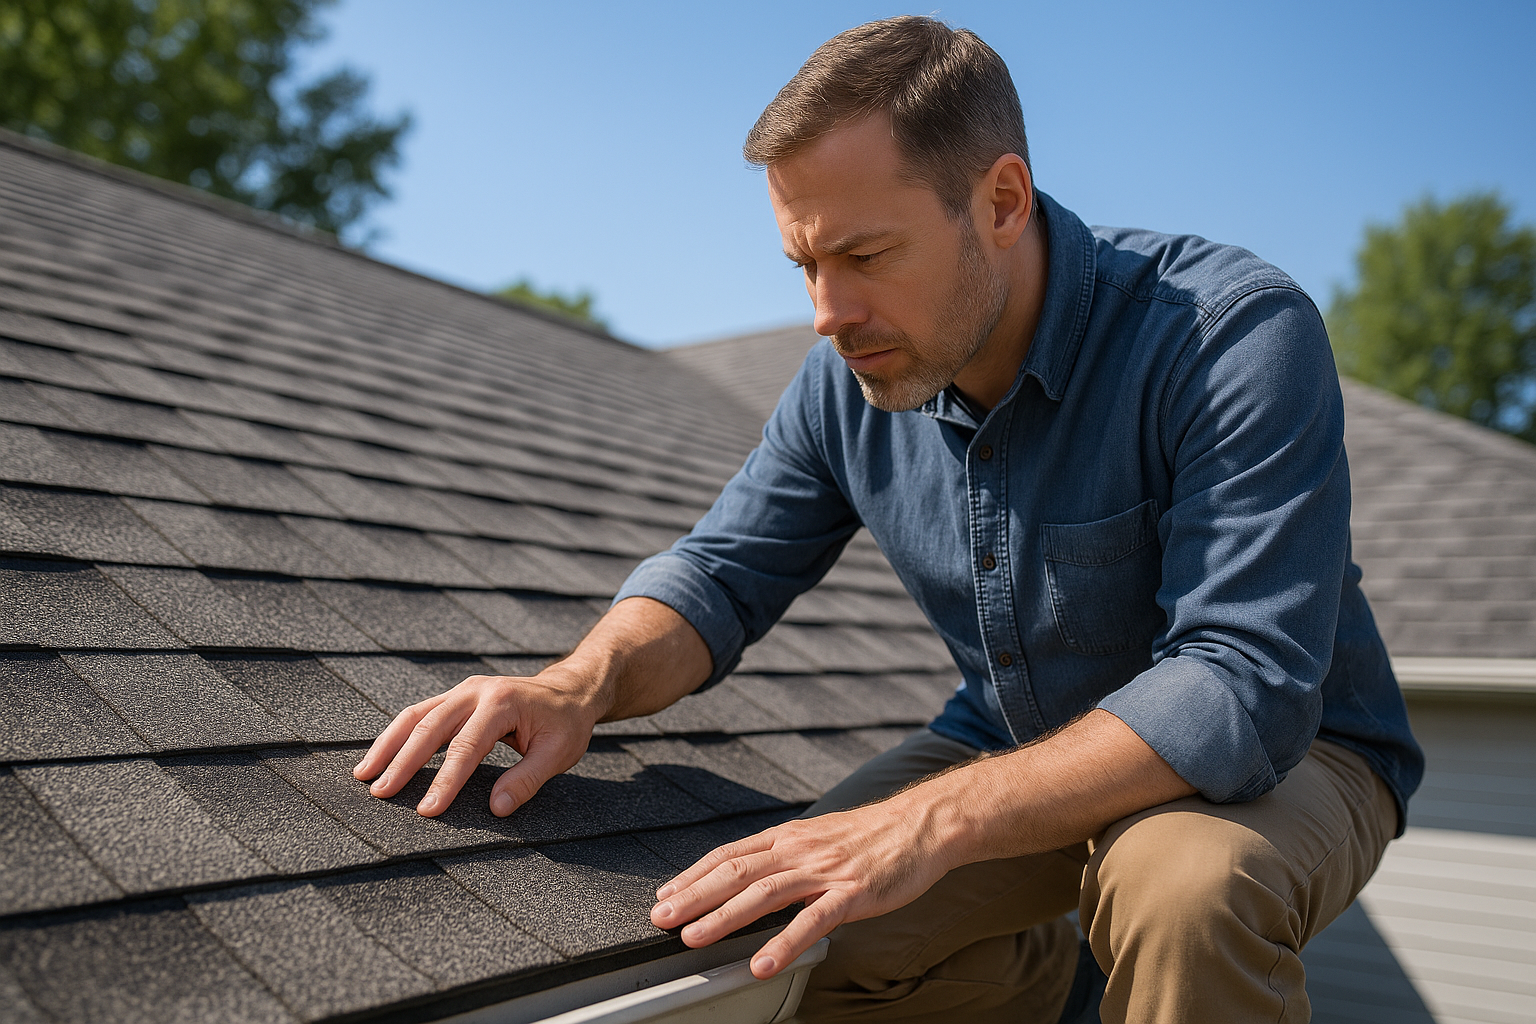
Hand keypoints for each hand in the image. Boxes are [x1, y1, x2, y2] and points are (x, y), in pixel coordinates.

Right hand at [352, 666, 600, 816]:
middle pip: (431, 727)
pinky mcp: (456, 697)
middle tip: (380, 794)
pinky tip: (381, 757)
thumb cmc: (566, 723)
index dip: (445, 780)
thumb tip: (496, 809)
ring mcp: (463, 691)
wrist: (570, 689)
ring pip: (416, 716)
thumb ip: (527, 780)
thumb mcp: (559, 753)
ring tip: (364, 775)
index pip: (467, 747)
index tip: (427, 810)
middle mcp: (477, 692)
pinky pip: (421, 714)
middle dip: (403, 762)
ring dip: (389, 745)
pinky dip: (398, 735)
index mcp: (502, 703)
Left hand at [649, 792, 952, 978]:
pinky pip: (811, 921)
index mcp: (788, 837)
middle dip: (693, 895)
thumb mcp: (819, 837)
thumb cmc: (871, 835)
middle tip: (661, 919)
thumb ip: (786, 856)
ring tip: (694, 939)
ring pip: (763, 893)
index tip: (665, 895)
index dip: (693, 874)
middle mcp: (798, 850)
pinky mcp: (850, 893)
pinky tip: (762, 964)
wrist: (921, 823)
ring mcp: (823, 871)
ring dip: (724, 917)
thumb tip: (752, 875)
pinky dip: (783, 944)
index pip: (729, 854)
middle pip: (735, 872)